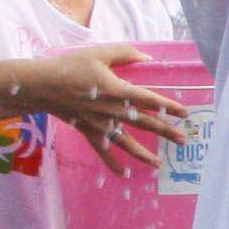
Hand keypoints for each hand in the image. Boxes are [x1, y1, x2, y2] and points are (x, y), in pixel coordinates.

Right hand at [31, 45, 198, 169]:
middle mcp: (113, 111)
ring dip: (145, 153)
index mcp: (118, 91)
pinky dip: (113, 163)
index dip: (169, 107)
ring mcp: (101, 125)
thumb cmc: (71, 66)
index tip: (185, 114)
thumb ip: (126, 55)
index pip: (150, 100)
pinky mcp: (89, 132)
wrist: (43, 86)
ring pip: (127, 142)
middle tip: (183, 140)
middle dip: (166, 131)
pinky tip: (124, 175)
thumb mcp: (100, 54)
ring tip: (160, 163)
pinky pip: (103, 151)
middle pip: (145, 123)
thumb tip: (148, 59)